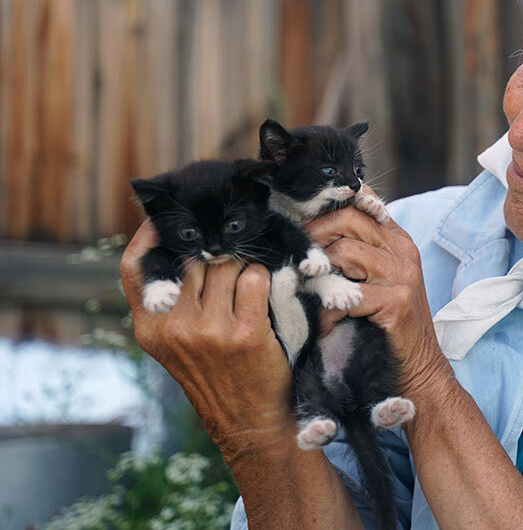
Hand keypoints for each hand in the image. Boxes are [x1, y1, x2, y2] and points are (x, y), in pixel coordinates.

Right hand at [119, 221, 293, 459]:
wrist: (247, 421)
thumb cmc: (215, 374)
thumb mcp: (175, 343)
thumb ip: (171, 301)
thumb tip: (176, 246)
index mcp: (150, 328)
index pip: (135, 269)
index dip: (149, 238)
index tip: (165, 221)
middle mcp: (174, 327)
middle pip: (193, 260)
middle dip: (214, 255)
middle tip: (231, 257)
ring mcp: (209, 330)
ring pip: (226, 265)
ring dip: (243, 266)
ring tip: (248, 285)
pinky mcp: (245, 333)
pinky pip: (256, 278)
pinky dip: (265, 278)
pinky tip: (265, 295)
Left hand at [305, 190, 454, 402]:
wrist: (419, 368)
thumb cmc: (385, 326)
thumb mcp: (372, 281)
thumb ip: (351, 254)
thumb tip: (304, 236)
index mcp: (396, 239)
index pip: (361, 201)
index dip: (327, 205)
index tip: (299, 220)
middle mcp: (403, 250)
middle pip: (349, 219)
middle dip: (313, 236)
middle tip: (295, 259)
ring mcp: (403, 274)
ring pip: (345, 251)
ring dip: (320, 273)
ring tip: (309, 293)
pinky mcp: (398, 301)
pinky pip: (350, 294)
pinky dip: (330, 309)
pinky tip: (325, 324)